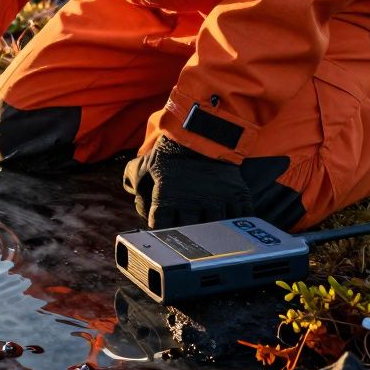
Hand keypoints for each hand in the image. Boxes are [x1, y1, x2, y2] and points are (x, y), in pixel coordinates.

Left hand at [122, 135, 253, 228]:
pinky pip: (239, 220)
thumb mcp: (146, 163)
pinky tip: (228, 225)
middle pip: (191, 235)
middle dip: (187, 237)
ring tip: (208, 234)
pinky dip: (234, 225)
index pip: (162, 229)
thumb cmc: (171, 150)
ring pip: (216, 231)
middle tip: (186, 237)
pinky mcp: (238, 195)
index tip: (163, 230)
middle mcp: (193, 203)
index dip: (161, 232)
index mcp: (168, 199)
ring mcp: (218, 200)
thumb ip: (133, 178)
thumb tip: (130, 190)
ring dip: (212, 234)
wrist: (204, 131)